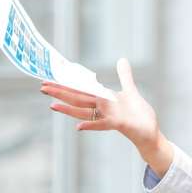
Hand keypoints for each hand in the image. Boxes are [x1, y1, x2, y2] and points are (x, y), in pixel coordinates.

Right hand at [40, 58, 173, 176]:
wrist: (149, 133)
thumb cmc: (139, 115)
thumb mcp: (131, 91)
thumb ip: (124, 76)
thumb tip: (121, 59)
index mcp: (104, 98)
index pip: (82, 88)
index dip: (67, 83)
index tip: (51, 78)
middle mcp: (102, 107)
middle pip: (78, 98)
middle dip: (61, 92)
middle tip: (42, 87)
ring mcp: (108, 116)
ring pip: (84, 111)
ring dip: (68, 108)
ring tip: (52, 106)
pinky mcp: (118, 124)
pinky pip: (102, 124)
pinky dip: (90, 125)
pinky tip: (77, 127)